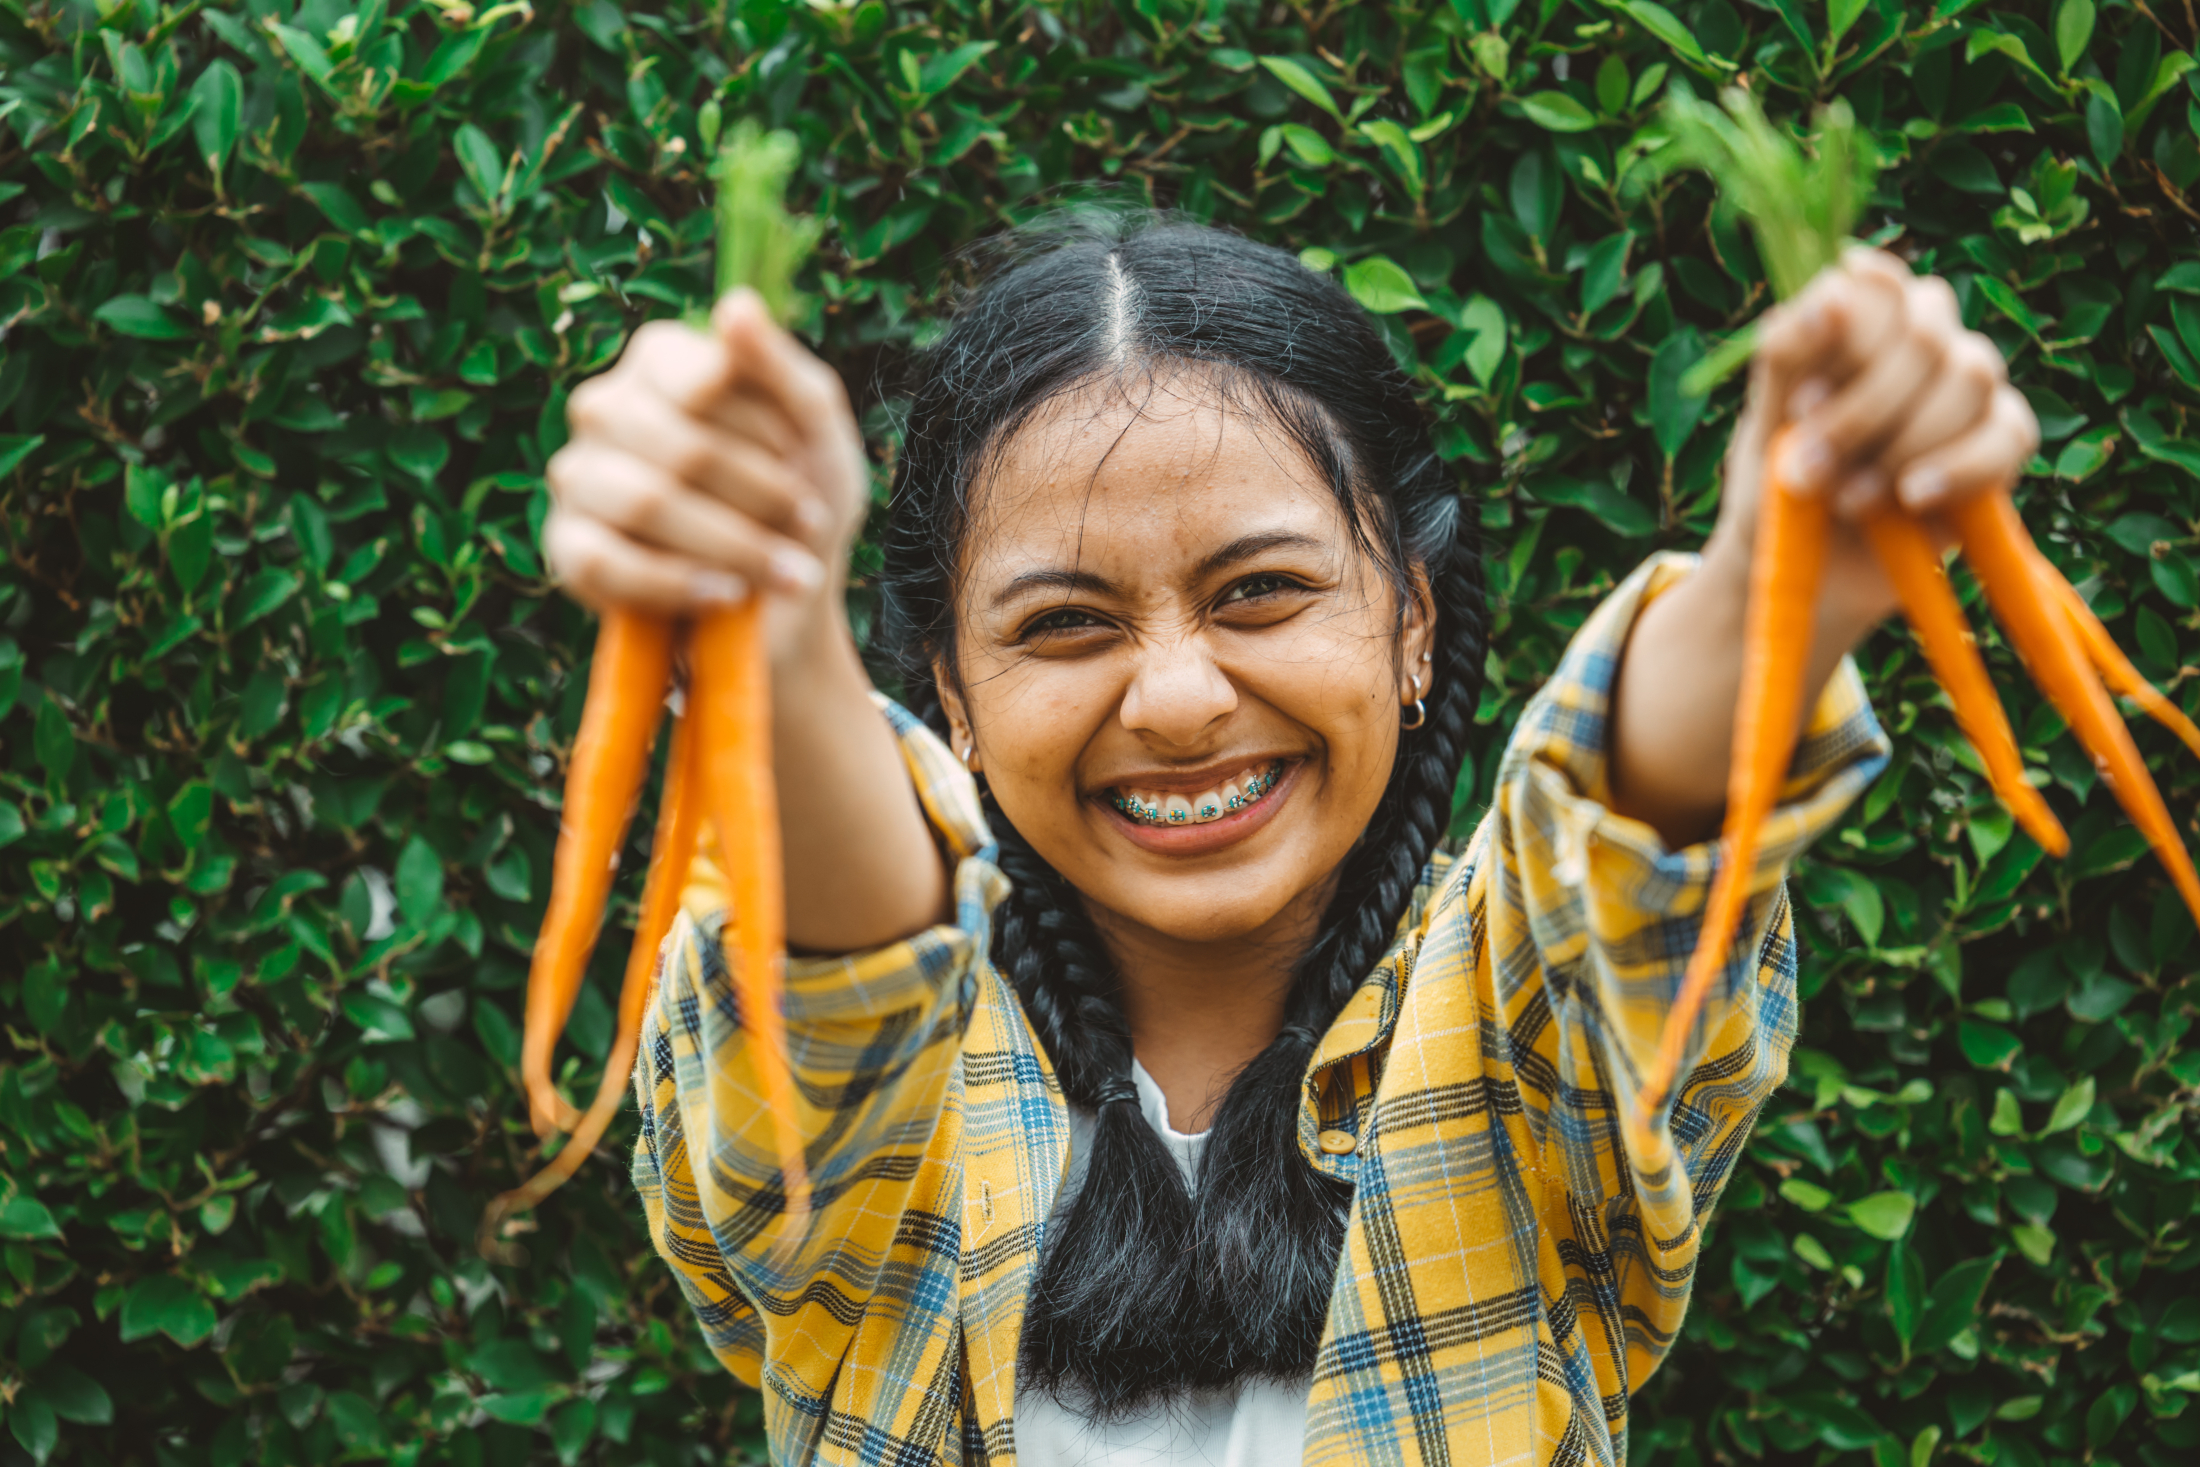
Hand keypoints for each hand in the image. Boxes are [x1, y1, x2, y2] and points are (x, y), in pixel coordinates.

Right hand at [542, 290, 867, 659]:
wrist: (787, 596)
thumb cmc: (800, 497)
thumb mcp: (815, 431)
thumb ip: (781, 368)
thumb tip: (735, 305)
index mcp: (658, 361)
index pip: (704, 380)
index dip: (765, 430)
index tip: (800, 457)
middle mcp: (604, 406)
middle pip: (682, 448)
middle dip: (761, 497)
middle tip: (807, 525)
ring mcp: (577, 476)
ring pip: (647, 503)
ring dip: (735, 546)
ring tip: (787, 574)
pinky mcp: (565, 547)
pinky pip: (608, 563)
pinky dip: (681, 584)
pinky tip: (729, 595)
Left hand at [1705, 248, 2041, 640]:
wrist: (1808, 574)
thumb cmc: (1779, 487)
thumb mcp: (1763, 429)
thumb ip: (1785, 360)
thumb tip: (1829, 296)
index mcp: (1858, 319)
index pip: (1877, 283)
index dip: (1847, 334)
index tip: (1801, 397)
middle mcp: (1920, 338)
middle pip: (1924, 330)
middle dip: (1862, 409)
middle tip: (1807, 471)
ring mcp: (1967, 386)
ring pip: (1971, 373)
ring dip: (1902, 443)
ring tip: (1848, 499)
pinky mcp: (2001, 441)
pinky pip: (2008, 431)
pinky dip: (1957, 465)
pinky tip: (1911, 497)